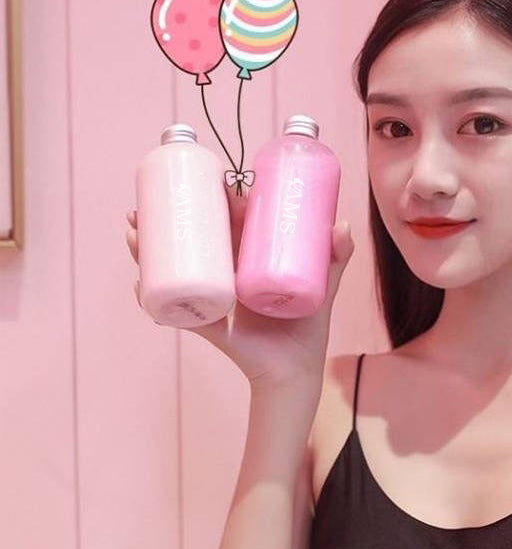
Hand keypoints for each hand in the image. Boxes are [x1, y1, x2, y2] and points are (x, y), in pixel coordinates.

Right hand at [126, 182, 354, 388]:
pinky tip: (137, 282)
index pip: (222, 221)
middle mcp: (224, 274)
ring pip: (172, 268)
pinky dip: (150, 297)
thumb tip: (341, 224)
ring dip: (146, 250)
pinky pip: (172, 310)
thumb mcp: (324, 284)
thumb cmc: (308, 325)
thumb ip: (338, 255)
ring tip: (133, 233)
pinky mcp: (206, 323)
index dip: (208, 199)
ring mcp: (212, 297)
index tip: (204, 178)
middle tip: (143, 207)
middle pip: (187, 239)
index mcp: (247, 259)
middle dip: (160, 220)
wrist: (296, 370)